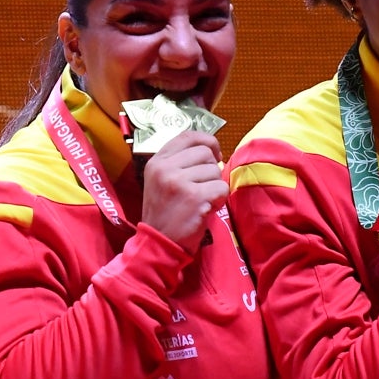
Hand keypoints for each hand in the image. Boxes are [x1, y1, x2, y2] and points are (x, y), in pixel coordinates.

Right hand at [140, 130, 228, 251]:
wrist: (158, 242)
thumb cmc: (164, 213)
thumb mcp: (161, 181)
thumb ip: (179, 163)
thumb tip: (210, 151)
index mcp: (157, 161)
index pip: (187, 136)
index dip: (207, 141)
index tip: (215, 154)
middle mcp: (166, 168)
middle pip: (205, 153)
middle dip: (211, 170)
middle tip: (203, 188)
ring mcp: (179, 182)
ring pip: (215, 171)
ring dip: (214, 186)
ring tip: (201, 201)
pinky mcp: (194, 197)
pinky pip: (221, 187)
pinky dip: (220, 199)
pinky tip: (206, 208)